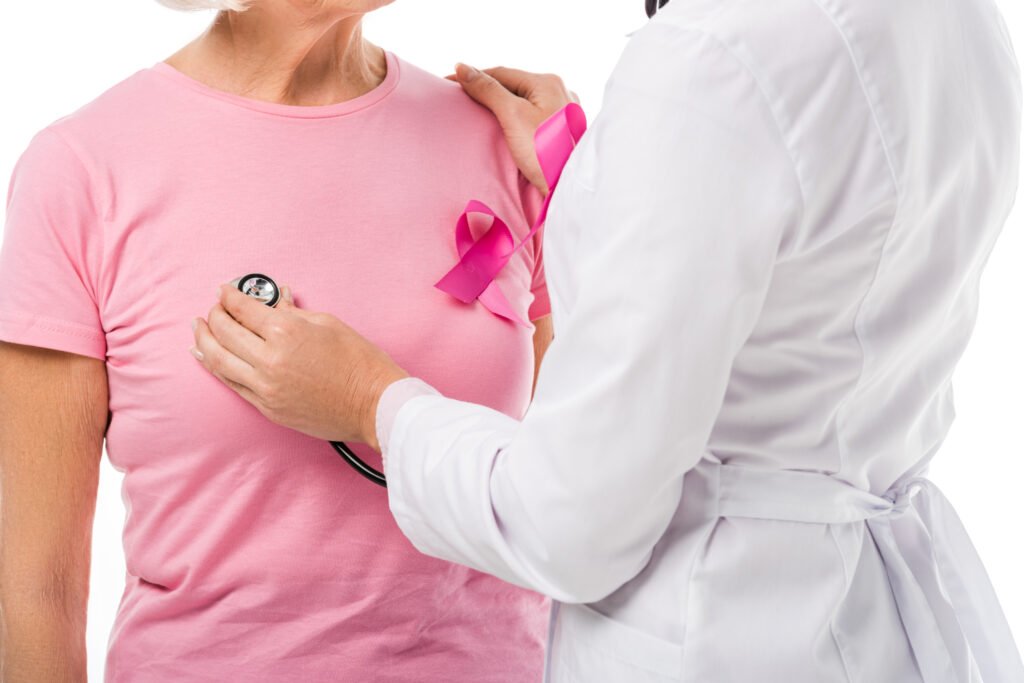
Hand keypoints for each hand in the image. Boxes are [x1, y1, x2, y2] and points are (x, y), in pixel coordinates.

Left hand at [190, 284, 407, 451]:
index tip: (225, 290)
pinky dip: (215, 367)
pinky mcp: (267, 408)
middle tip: (214, 308)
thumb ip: (292, 314)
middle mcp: (269, 360)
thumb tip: (273, 306)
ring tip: (200, 329)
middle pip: (224, 332)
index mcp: (286, 332)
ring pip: (218, 360)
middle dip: (215, 315)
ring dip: (204, 341)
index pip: (243, 308)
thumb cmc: (359, 363)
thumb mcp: (328, 324)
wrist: (374, 404)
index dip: (230, 295)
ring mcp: (265, 387)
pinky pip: (231, 384)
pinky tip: (206, 357)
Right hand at [452, 64, 577, 195]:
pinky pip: (533, 116)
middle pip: (514, 86)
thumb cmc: (544, 153)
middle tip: (459, 96)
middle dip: (486, 89)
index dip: (472, 77)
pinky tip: (505, 125)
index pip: (501, 73)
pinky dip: (515, 117)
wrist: (569, 187)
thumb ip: (488, 90)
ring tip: (477, 109)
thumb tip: (462, 68)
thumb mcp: (512, 116)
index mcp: (548, 82)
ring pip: (524, 101)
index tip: (447, 82)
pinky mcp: (562, 131)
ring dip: (500, 103)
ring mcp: (563, 112)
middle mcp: (559, 92)